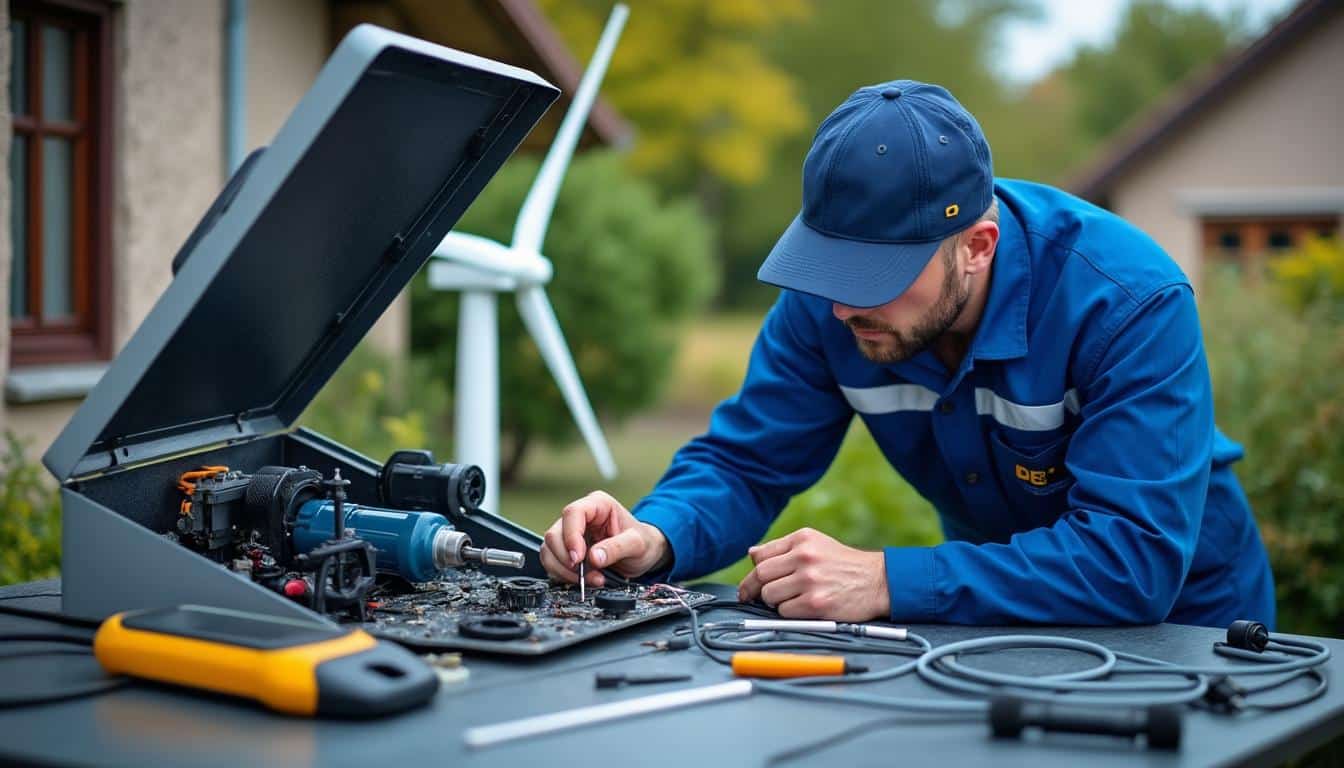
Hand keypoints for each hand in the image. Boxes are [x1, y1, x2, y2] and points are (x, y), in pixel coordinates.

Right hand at [539, 490, 669, 587]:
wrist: (644, 554)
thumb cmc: (642, 542)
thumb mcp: (637, 544)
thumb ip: (616, 548)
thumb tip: (594, 557)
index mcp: (597, 505)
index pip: (573, 513)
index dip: (571, 536)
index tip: (578, 558)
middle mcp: (580, 517)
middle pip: (555, 534)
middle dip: (567, 559)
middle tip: (584, 574)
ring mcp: (570, 534)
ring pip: (549, 550)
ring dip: (564, 570)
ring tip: (590, 579)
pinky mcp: (567, 551)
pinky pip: (553, 563)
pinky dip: (564, 576)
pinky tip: (583, 580)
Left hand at [737, 527, 889, 621]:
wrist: (878, 581)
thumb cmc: (844, 565)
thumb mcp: (816, 544)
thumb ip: (783, 548)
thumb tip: (752, 553)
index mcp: (802, 539)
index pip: (760, 555)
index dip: (751, 573)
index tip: (750, 585)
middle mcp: (805, 556)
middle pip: (760, 575)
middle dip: (755, 590)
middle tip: (756, 598)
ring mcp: (810, 580)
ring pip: (770, 595)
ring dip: (775, 602)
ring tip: (792, 600)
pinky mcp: (816, 603)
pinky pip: (785, 612)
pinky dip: (789, 613)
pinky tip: (804, 608)